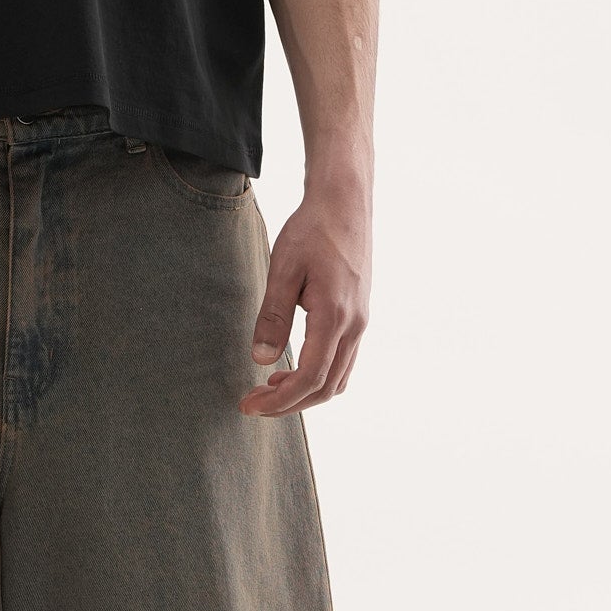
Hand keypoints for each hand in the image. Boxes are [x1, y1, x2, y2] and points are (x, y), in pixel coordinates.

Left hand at [240, 180, 369, 418]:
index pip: (310, 378)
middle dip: (289, 403)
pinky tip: (291, 367)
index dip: (279, 401)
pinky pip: (343, 361)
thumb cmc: (312, 231)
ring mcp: (361, 322)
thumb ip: (273, 317)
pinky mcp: (359, 316)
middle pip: (326, 387)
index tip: (249, 406)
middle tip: (252, 403)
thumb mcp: (284, 269)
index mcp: (335, 316)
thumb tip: (261, 360)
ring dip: (304, 392)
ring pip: (338, 378)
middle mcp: (355, 326)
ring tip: (268, 387)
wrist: (345, 203)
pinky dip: (318, 376)